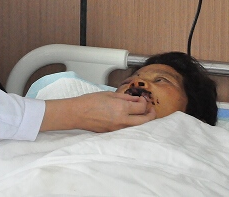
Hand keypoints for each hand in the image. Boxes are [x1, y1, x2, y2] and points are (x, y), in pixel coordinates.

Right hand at [40, 91, 156, 132]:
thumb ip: (125, 97)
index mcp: (121, 108)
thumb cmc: (90, 101)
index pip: (142, 107)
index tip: (142, 99)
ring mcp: (118, 128)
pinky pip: (126, 128)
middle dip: (150, 114)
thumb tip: (136, 99)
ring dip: (142, 119)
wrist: (77, 113)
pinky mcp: (113, 132)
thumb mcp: (109, 94)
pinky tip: (129, 117)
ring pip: (136, 126)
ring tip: (141, 113)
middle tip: (151, 109)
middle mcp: (122, 120)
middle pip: (144, 120)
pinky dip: (131, 123)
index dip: (145, 102)